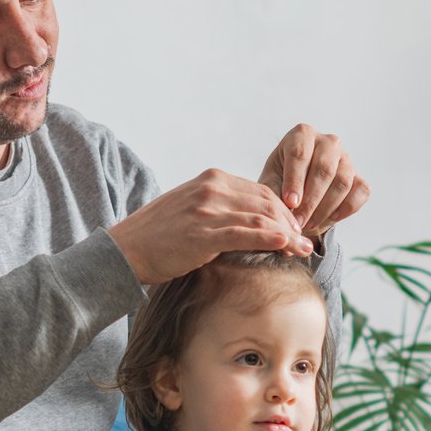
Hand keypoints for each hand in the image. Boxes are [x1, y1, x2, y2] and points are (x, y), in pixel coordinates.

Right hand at [108, 168, 313, 284]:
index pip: (260, 191)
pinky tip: (286, 245)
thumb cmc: (158, 236)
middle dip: (290, 223)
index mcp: (211, 179)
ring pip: (261, 218)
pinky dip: (270, 238)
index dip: (283, 211)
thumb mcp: (191, 209)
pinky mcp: (203, 233)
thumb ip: (219, 208)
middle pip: (267, 202)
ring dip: (287, 235)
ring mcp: (207, 209)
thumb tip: (249, 223)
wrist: (125, 250)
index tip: (295, 230)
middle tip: (305, 243)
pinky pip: (245, 234)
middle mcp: (212, 188)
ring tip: (302, 250)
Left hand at [258, 125, 369, 236]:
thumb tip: (286, 206)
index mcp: (302, 135)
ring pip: (342, 182)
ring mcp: (346, 158)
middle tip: (298, 221)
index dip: (295, 180)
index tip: (289, 203)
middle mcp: (328, 142)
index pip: (300, 154)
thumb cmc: (281, 181)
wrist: (298, 191)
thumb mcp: (270, 182)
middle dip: (311, 200)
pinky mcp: (359, 176)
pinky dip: (346, 208)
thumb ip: (274, 191)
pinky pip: (361, 191)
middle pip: (324, 169)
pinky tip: (330, 219)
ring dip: (326, 208)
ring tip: (309, 224)